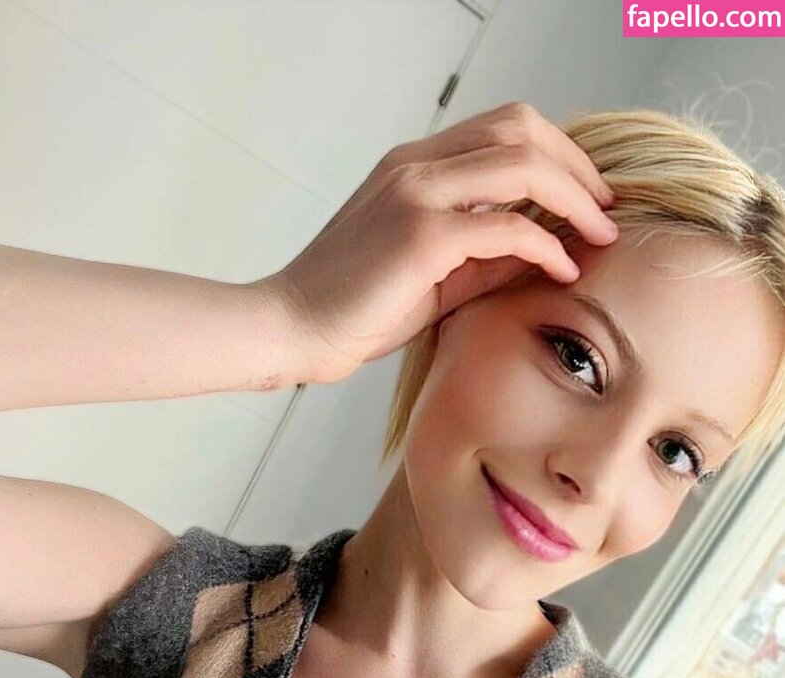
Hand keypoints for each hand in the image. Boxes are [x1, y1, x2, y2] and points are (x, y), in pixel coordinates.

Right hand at [267, 101, 617, 384]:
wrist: (292, 328)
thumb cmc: (354, 307)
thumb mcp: (432, 274)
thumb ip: (485, 254)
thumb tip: (547, 250)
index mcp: (413, 166)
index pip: (503, 128)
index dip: (557, 153)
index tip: (586, 194)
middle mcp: (416, 166)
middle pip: (522, 127)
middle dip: (577, 164)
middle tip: (606, 206)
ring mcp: (417, 194)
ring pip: (523, 163)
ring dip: (576, 196)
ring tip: (601, 232)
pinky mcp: (420, 236)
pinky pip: (508, 226)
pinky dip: (547, 244)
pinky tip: (563, 269)